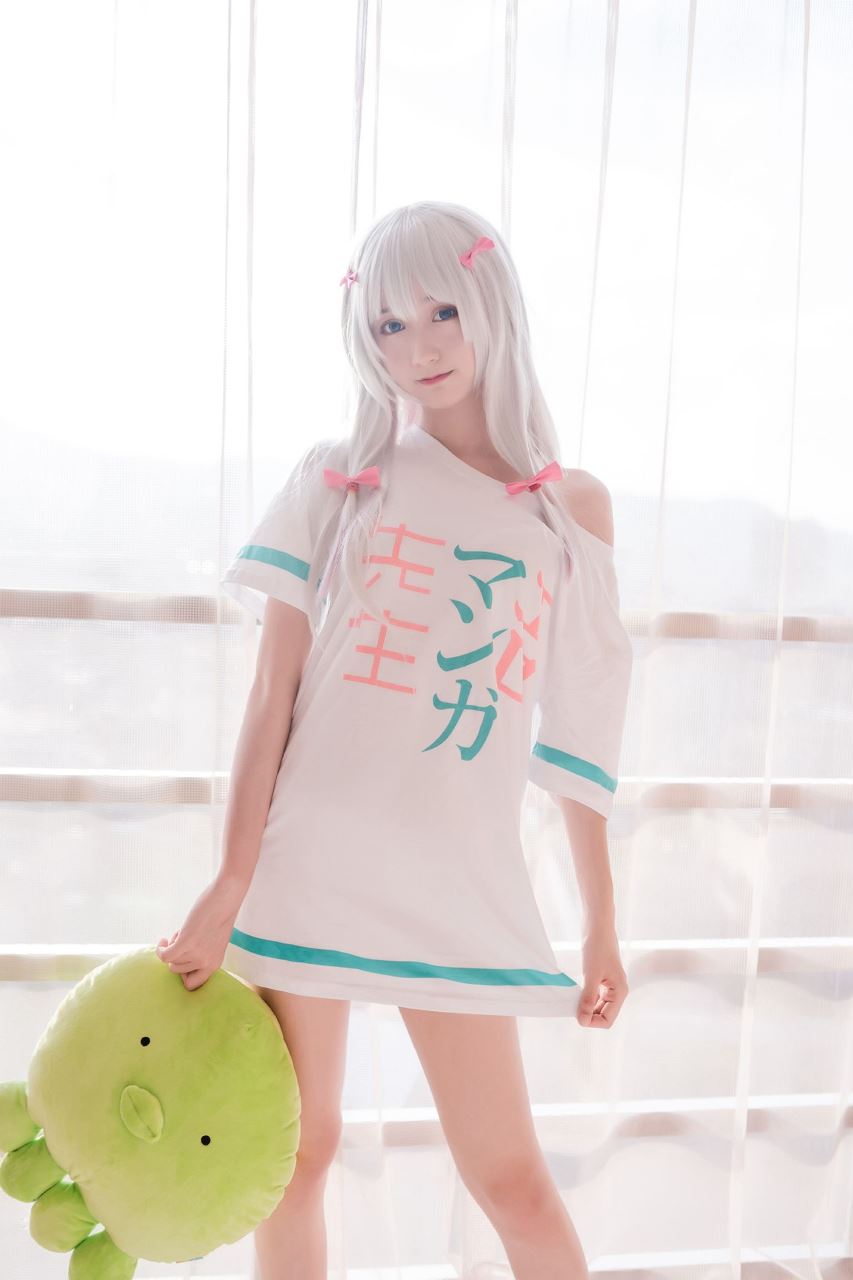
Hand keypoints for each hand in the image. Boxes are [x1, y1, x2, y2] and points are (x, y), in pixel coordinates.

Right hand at [155, 877, 242, 991]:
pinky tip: (164, 940)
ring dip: (172, 947)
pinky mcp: (186, 944)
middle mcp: (206, 963)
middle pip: (178, 971)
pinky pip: (164, 955)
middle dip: (176, 956)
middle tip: (182, 940)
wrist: (225, 899)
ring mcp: (196, 955)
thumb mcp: (214, 942)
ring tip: (182, 933)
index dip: (183, 974)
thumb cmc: (220, 915)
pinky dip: (160, 949)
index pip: (193, 984)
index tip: (182, 960)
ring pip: (171, 961)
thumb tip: (179, 959)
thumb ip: (202, 954)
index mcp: (215, 964)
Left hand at [576, 925, 628, 1028]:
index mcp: (620, 991)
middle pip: (604, 1014)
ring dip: (587, 1006)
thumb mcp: (591, 975)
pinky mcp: (603, 977)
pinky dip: (586, 997)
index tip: (577, 1015)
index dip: (592, 1021)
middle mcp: (618, 990)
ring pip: (599, 1005)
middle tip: (573, 1007)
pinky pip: (596, 995)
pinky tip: (577, 993)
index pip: (608, 1019)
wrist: (598, 925)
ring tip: (574, 1000)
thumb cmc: (597, 947)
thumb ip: (587, 999)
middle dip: (589, 1014)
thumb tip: (583, 1021)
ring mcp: (610, 984)